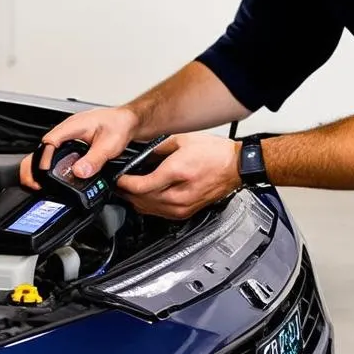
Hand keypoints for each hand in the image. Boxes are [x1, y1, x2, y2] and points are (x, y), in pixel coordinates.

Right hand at [19, 106, 137, 188]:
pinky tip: (52, 178)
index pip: (50, 141)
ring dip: (41, 167)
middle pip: (42, 148)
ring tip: (40, 184)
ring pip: (47, 152)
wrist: (127, 121)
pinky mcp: (71, 144)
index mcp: (73, 126)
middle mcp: (66, 131)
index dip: (43, 159)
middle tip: (34, 183)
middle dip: (34, 166)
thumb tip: (80, 172)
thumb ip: (95, 159)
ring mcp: (67, 137)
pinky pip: (55, 155)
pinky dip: (51, 167)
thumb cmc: (119, 125)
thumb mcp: (110, 145)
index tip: (43, 173)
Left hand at [115, 133, 240, 219]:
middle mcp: (179, 195)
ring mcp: (182, 207)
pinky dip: (148, 206)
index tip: (117, 178)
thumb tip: (140, 155)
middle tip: (118, 184)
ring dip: (135, 201)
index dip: (124, 183)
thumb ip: (157, 148)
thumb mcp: (182, 140)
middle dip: (126, 193)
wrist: (235, 167)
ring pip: (149, 210)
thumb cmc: (215, 153)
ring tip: (128, 190)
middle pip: (141, 201)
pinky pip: (159, 213)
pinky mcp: (186, 212)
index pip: (141, 186)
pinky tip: (144, 197)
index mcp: (177, 173)